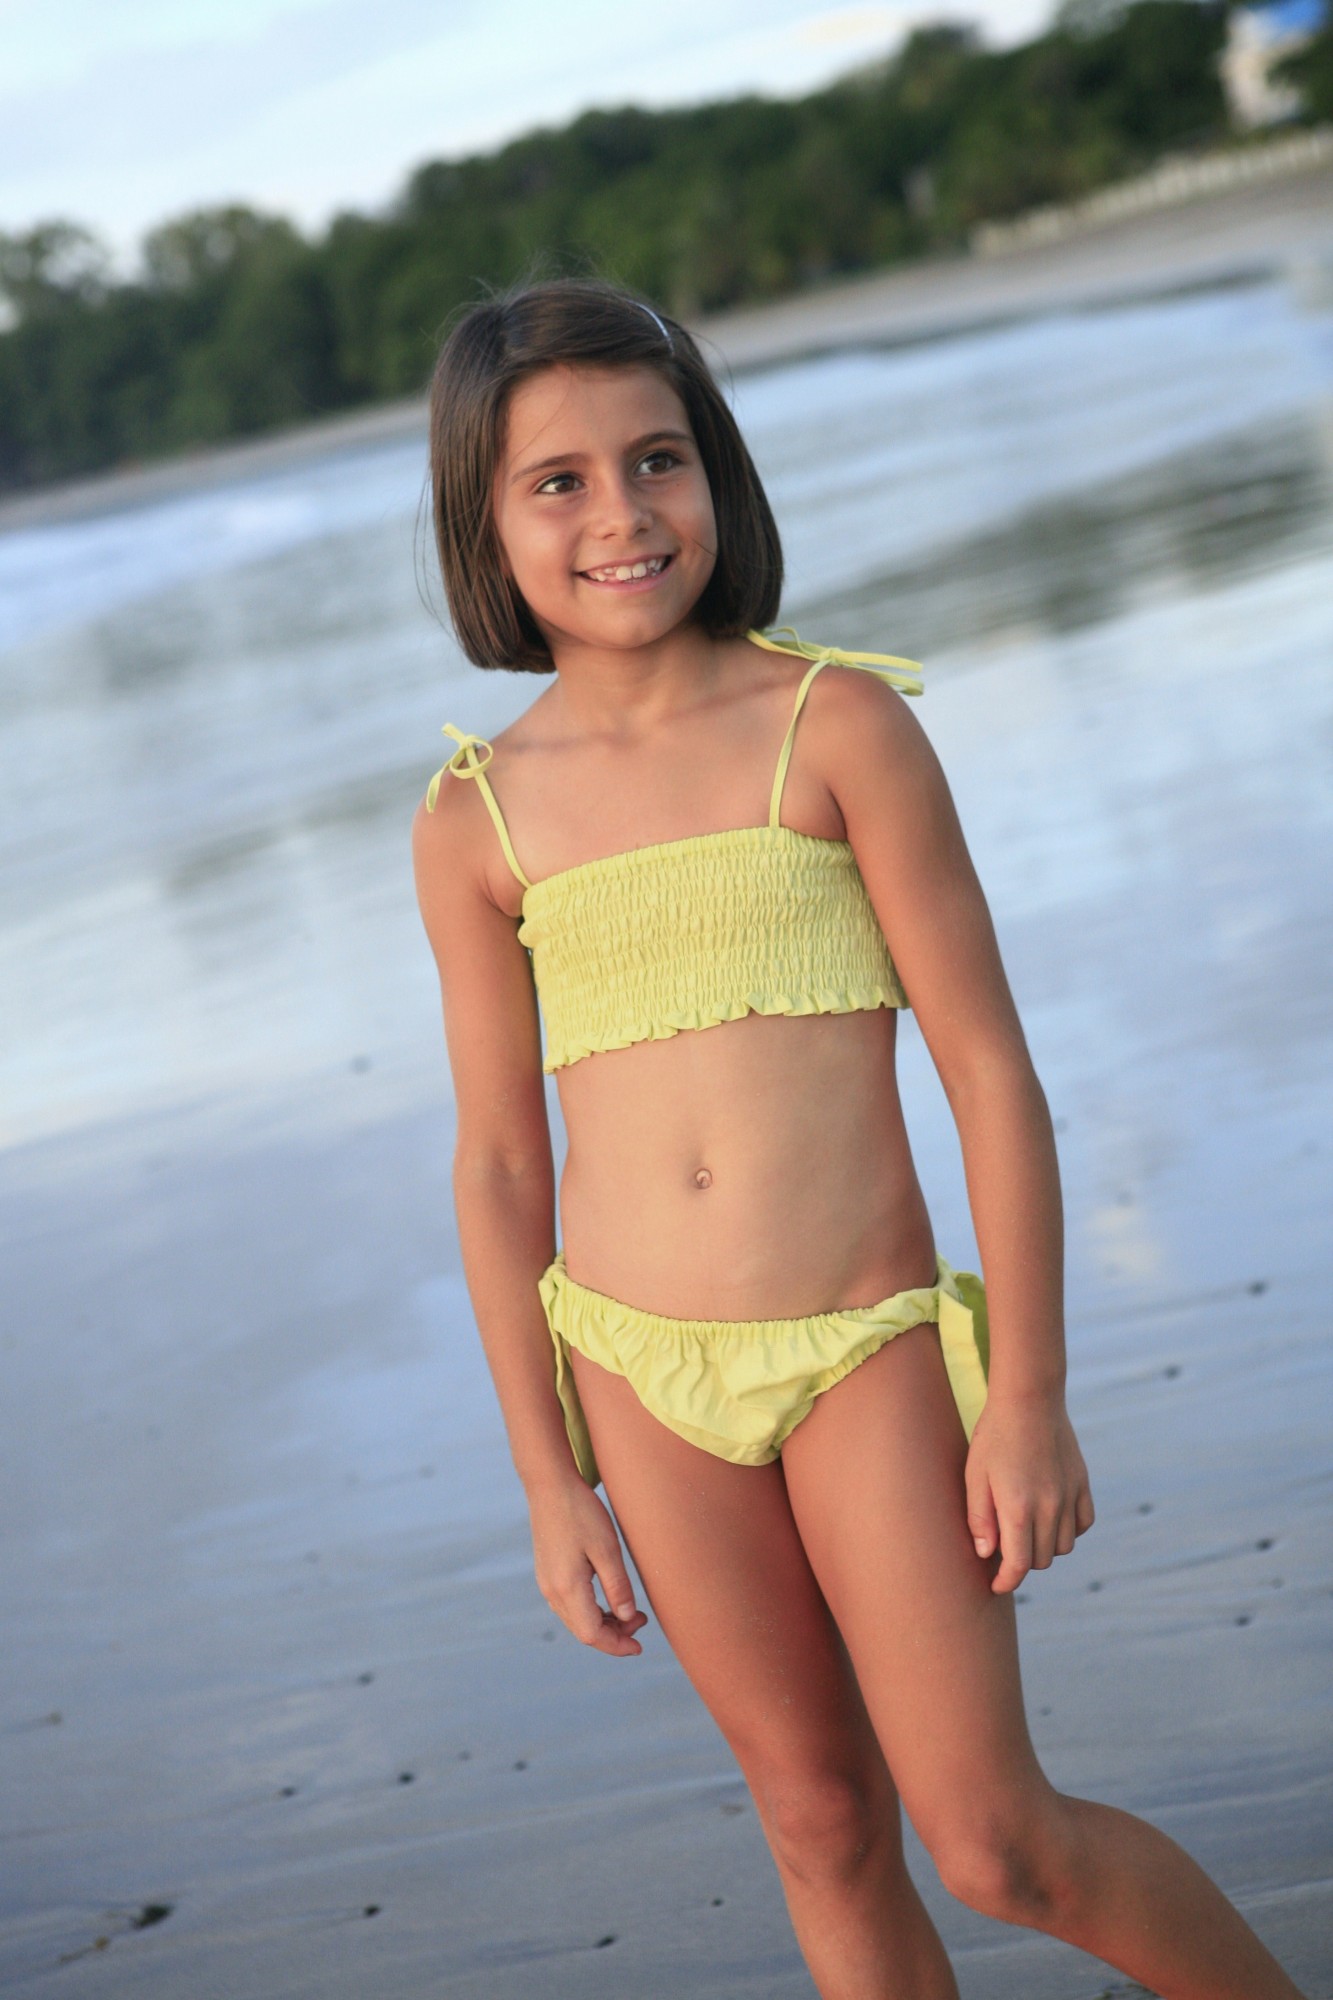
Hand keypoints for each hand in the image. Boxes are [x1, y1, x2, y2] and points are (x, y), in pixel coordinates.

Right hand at [527, 1474, 649, 1656]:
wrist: (549, 1485)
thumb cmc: (581, 1512)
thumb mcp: (607, 1549)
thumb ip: (618, 1587)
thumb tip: (628, 1618)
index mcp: (567, 1587)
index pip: (591, 1634)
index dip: (617, 1645)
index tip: (640, 1646)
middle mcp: (552, 1592)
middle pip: (583, 1631)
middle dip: (614, 1635)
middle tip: (642, 1620)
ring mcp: (546, 1583)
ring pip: (576, 1620)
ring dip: (603, 1623)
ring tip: (630, 1612)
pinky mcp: (546, 1574)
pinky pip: (569, 1606)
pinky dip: (590, 1611)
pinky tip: (608, 1599)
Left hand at [964, 1393, 1094, 1594]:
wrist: (1029, 1400)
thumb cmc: (994, 1437)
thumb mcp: (974, 1477)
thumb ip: (979, 1519)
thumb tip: (987, 1555)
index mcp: (1018, 1508)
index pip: (1018, 1565)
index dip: (1005, 1581)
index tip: (996, 1585)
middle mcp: (1050, 1507)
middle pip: (1040, 1560)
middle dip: (1021, 1561)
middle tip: (1003, 1545)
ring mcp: (1070, 1496)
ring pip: (1063, 1546)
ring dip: (1044, 1547)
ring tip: (1025, 1529)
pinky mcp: (1083, 1484)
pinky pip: (1083, 1525)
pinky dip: (1068, 1530)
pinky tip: (1051, 1518)